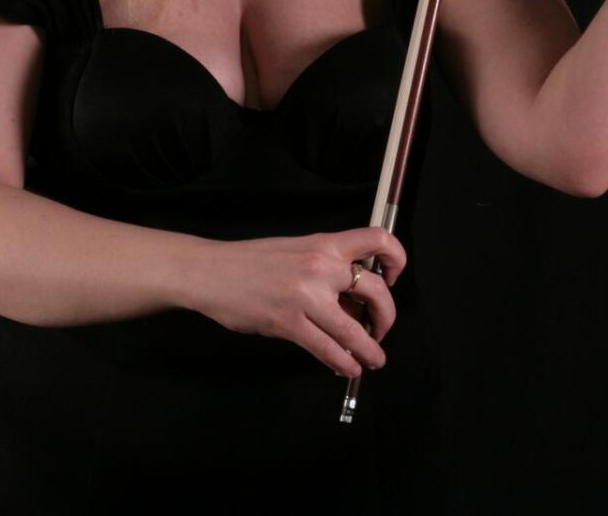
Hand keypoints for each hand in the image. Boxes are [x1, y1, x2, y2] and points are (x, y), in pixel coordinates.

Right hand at [186, 228, 406, 376]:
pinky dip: (344, 362)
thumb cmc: (252, 262)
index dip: (396, 259)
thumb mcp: (297, 252)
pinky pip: (327, 349)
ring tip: (374, 360)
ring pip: (354, 330)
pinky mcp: (288, 323)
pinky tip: (346, 366)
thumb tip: (354, 303)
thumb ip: (327, 270)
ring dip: (370, 350)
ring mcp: (306, 297)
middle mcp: (321, 266)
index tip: (393, 278)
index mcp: (324, 244)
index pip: (378, 240)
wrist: (211, 272)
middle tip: (381, 330)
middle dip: (386, 317)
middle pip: (375, 292)